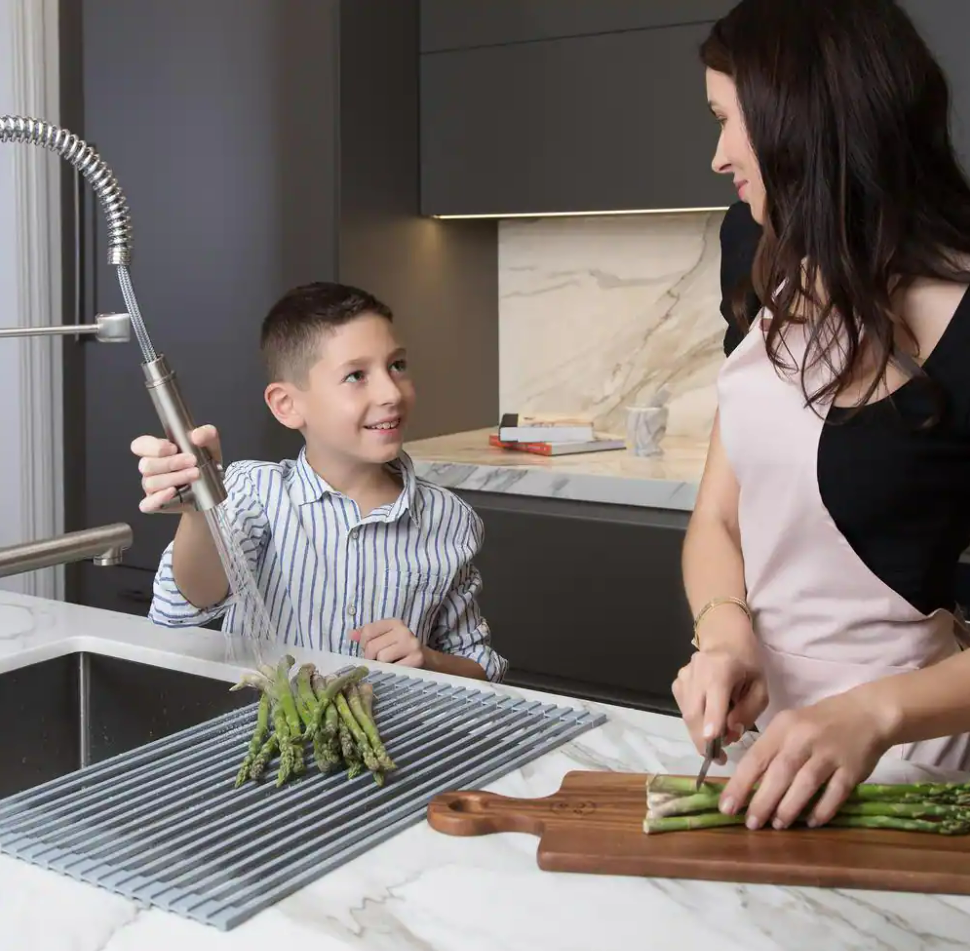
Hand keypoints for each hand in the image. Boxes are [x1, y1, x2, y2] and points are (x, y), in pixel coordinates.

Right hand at [130, 424, 221, 513]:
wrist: (213, 488)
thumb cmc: (205, 463)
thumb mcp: (210, 444)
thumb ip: (206, 434)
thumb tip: (196, 436)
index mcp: (157, 452)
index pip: (140, 445)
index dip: (153, 447)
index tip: (174, 448)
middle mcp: (151, 469)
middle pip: (147, 465)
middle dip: (171, 463)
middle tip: (192, 461)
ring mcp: (152, 488)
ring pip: (150, 483)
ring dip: (174, 478)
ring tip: (195, 475)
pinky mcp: (156, 504)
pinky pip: (147, 504)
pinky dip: (159, 498)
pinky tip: (173, 492)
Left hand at [351, 618, 424, 667]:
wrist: (428, 661)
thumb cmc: (401, 650)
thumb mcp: (385, 638)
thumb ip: (367, 635)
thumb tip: (350, 634)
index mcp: (394, 622)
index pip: (368, 631)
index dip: (364, 644)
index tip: (371, 650)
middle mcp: (403, 630)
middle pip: (372, 647)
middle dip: (371, 658)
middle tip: (380, 661)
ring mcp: (411, 644)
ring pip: (381, 658)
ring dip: (382, 666)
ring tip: (389, 665)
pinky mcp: (417, 659)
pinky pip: (393, 668)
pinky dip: (391, 672)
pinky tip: (397, 670)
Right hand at [672, 644, 768, 758]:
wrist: (724, 640)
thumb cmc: (747, 664)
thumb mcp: (760, 687)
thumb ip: (748, 711)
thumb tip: (731, 733)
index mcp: (722, 668)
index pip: (714, 696)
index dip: (712, 720)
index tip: (712, 741)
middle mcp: (697, 670)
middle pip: (695, 712)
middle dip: (704, 740)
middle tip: (719, 757)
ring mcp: (683, 676)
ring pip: (687, 715)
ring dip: (701, 732)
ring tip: (719, 733)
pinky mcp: (676, 684)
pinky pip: (684, 711)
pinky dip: (696, 721)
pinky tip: (709, 715)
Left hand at [719, 689, 891, 829]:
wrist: (866, 713)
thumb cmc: (818, 722)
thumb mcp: (789, 725)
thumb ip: (771, 750)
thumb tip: (747, 784)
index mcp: (783, 727)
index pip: (756, 757)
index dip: (740, 784)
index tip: (727, 807)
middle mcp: (804, 739)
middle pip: (779, 773)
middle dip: (762, 801)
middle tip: (751, 823)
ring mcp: (829, 754)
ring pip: (805, 784)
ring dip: (789, 808)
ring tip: (777, 825)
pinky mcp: (852, 768)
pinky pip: (835, 793)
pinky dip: (822, 809)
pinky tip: (811, 822)